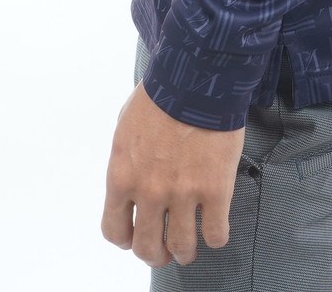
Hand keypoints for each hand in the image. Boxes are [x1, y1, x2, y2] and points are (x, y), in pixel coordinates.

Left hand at [101, 78, 245, 267]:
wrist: (196, 77)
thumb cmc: (161, 94)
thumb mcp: (126, 126)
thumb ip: (127, 160)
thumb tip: (132, 176)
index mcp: (123, 176)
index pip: (115, 229)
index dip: (127, 239)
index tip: (135, 236)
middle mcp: (149, 191)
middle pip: (148, 247)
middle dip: (156, 254)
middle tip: (166, 250)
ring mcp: (183, 193)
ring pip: (182, 247)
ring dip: (185, 251)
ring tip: (191, 246)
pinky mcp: (215, 190)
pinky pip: (216, 233)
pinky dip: (216, 236)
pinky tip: (216, 226)